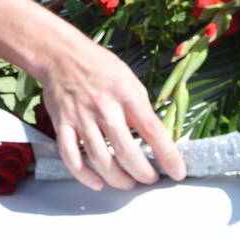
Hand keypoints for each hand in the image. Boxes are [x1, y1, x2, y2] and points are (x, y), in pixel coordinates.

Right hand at [35, 38, 186, 190]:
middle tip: (150, 178)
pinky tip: (97, 182)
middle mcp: (104, 107)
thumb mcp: (130, 79)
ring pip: (100, 159)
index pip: (152, 130)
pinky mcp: (62, 124)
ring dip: (118, 179)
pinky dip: (84, 175)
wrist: (61, 55)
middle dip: (142, 173)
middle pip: (126, 151)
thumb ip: (141, 107)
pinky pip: (72, 157)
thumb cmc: (99, 66)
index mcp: (126, 95)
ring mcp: (81, 117)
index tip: (177, 171)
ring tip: (128, 183)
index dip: (167, 155)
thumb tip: (155, 135)